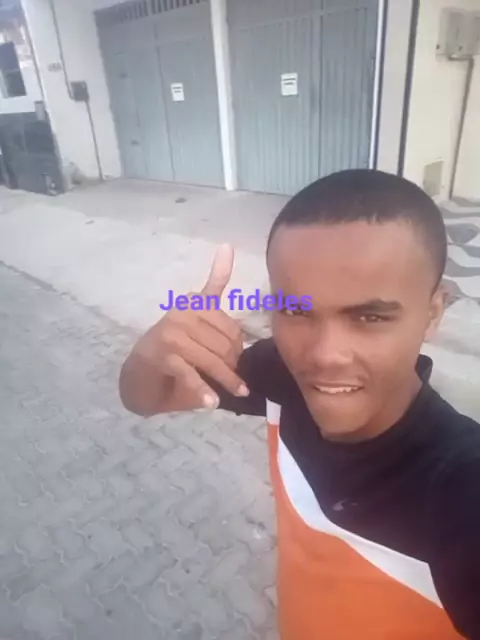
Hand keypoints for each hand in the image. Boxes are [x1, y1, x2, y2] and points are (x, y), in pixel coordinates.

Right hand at [132, 244, 247, 409]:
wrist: (137, 376)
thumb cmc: (171, 351)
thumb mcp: (195, 320)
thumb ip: (212, 293)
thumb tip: (227, 268)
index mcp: (192, 302)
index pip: (231, 327)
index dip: (239, 347)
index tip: (240, 361)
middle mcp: (181, 314)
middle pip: (224, 344)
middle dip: (233, 365)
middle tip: (236, 380)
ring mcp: (170, 335)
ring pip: (212, 360)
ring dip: (227, 380)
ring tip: (238, 392)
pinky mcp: (163, 357)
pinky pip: (191, 375)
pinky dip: (203, 390)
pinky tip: (211, 402)